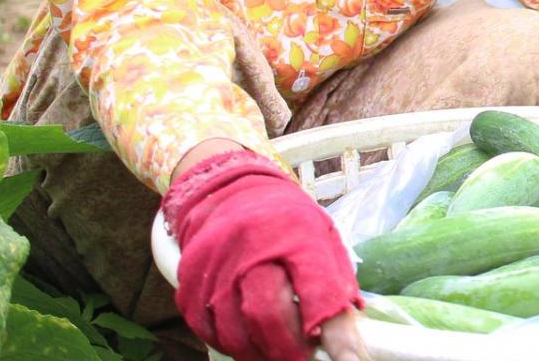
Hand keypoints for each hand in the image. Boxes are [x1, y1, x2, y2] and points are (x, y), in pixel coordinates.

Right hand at [162, 148, 365, 360]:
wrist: (231, 194)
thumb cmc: (288, 224)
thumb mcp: (324, 241)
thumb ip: (336, 287)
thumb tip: (348, 342)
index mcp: (297, 233)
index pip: (319, 288)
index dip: (335, 331)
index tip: (348, 359)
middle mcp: (252, 246)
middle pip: (266, 312)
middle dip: (288, 350)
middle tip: (301, 359)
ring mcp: (215, 264)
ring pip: (233, 328)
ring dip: (258, 353)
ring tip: (277, 355)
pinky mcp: (190, 281)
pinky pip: (207, 328)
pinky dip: (230, 344)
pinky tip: (248, 342)